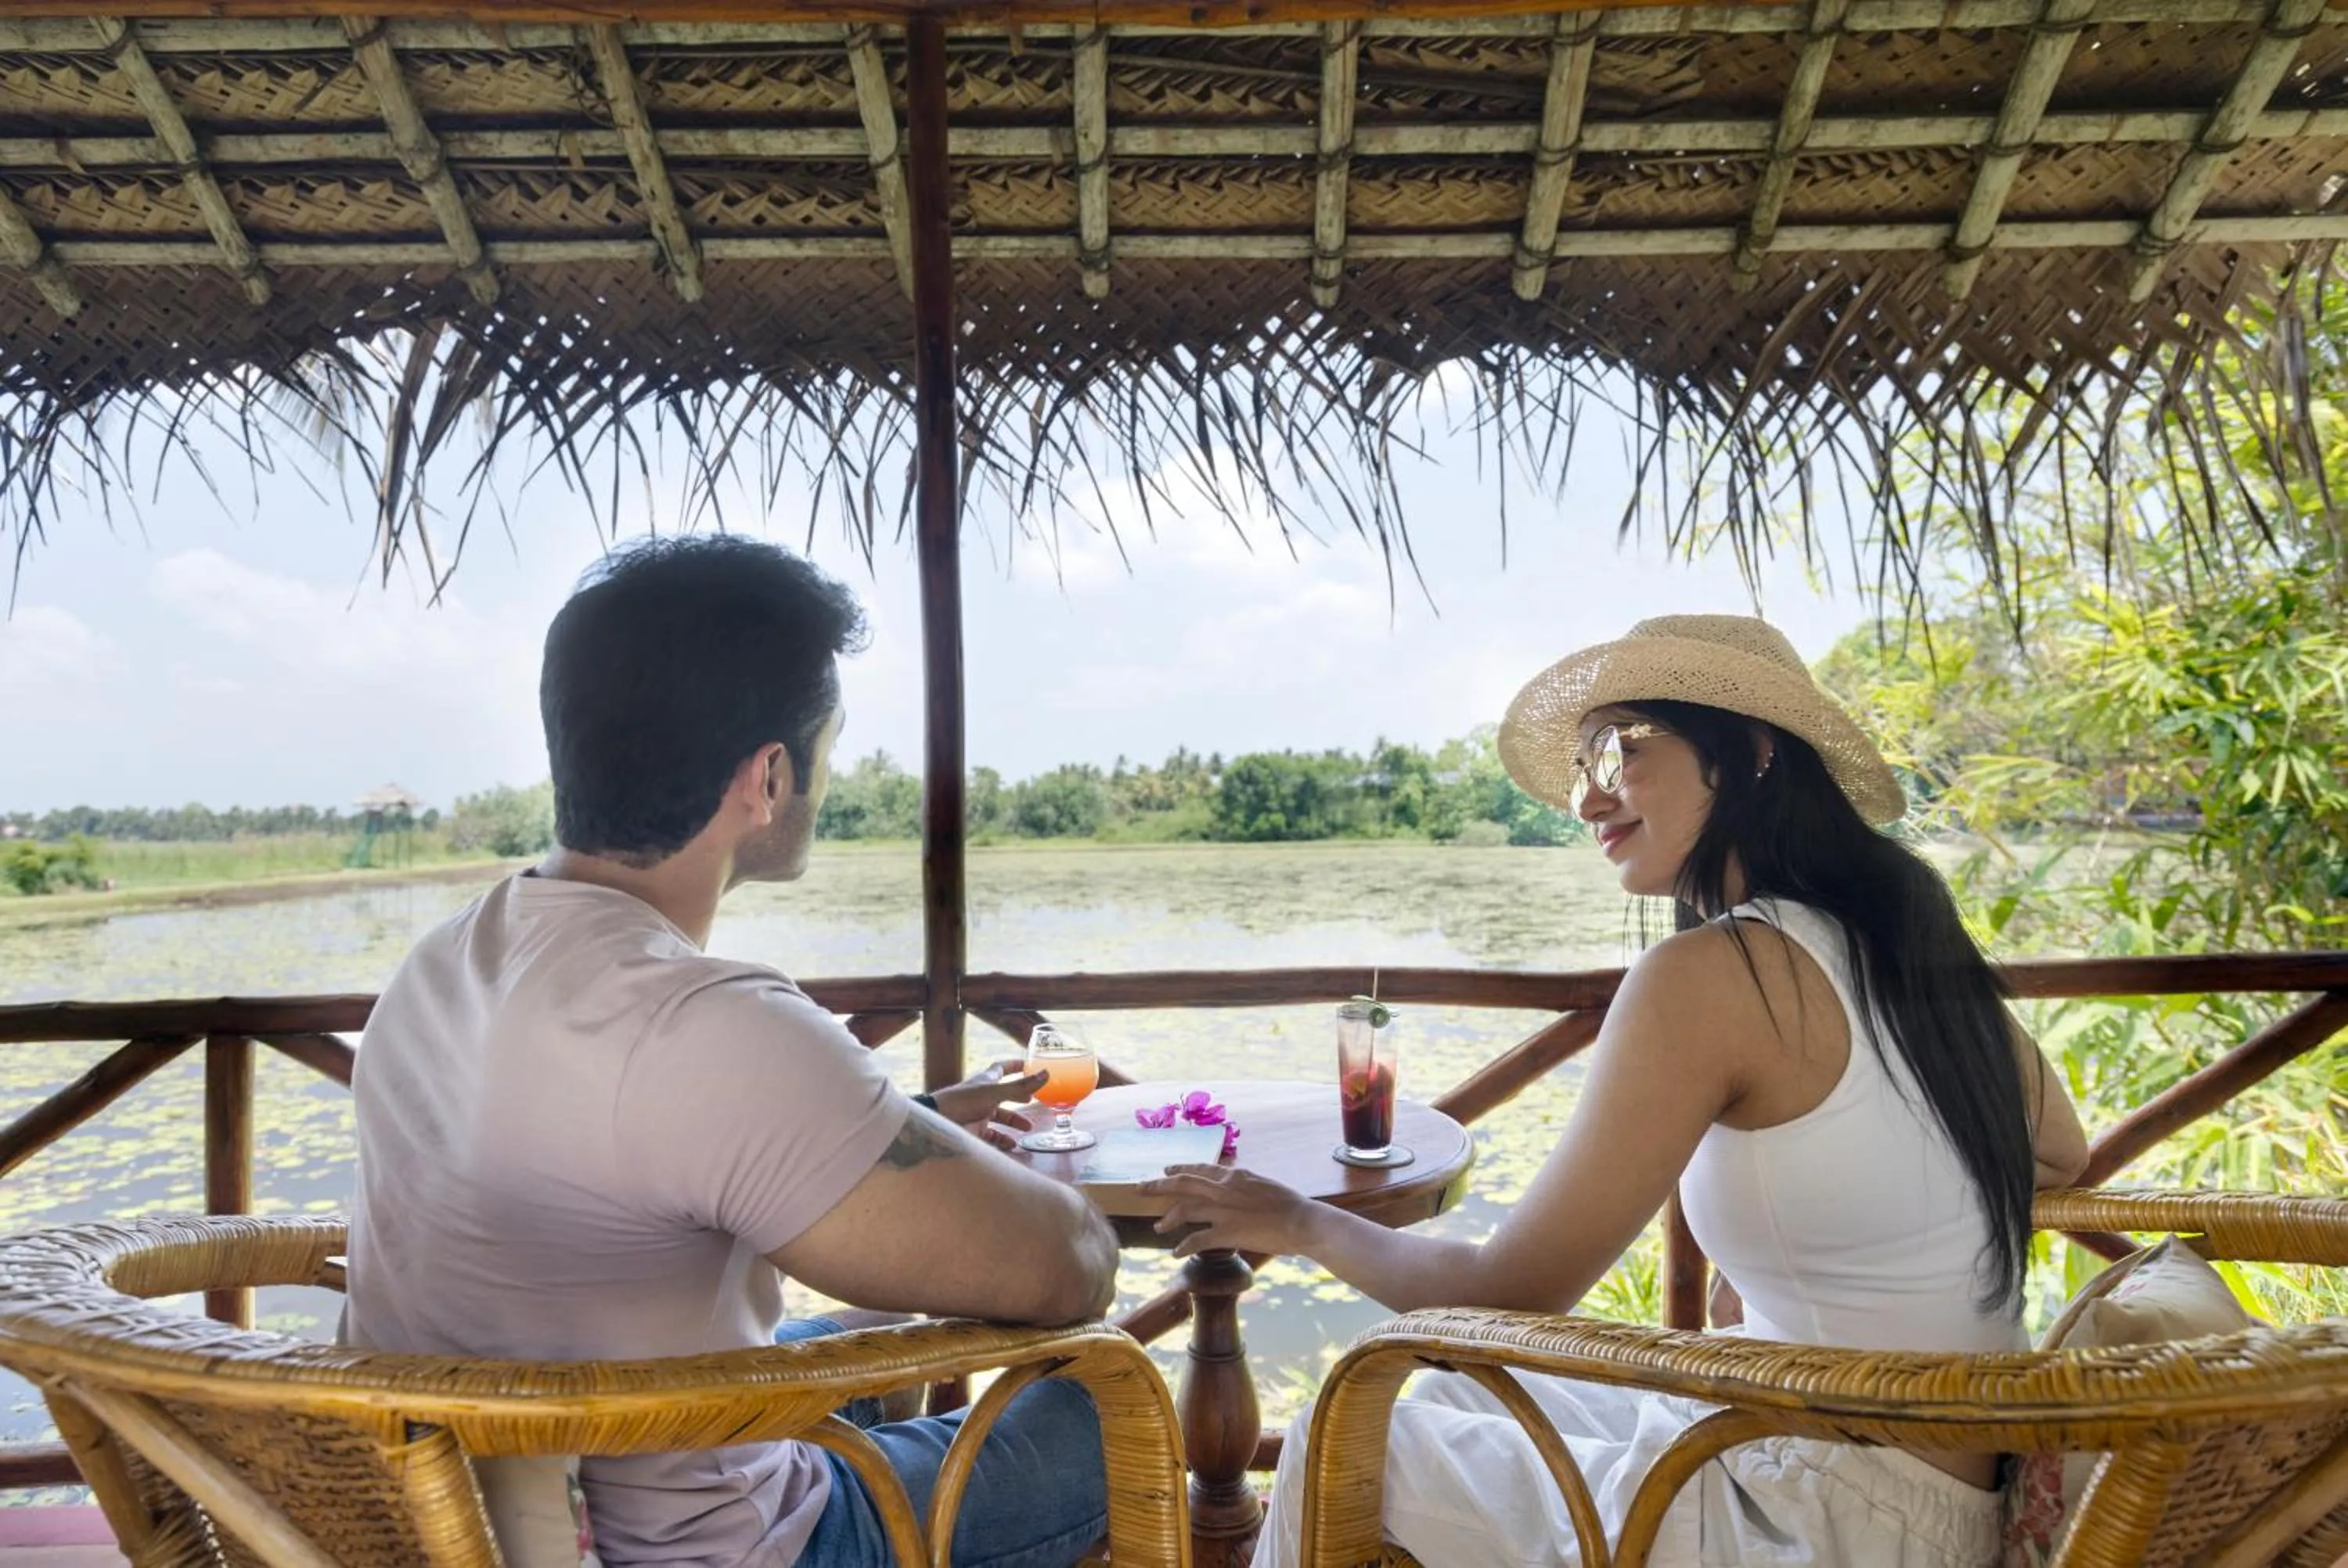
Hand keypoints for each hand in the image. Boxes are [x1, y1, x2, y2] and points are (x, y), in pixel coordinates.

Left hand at [927, 1059, 1048, 1151]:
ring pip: (1000, 1118)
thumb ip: (1021, 1087)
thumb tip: (1047, 1074)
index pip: (1002, 1069)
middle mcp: (982, 1096)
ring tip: (1028, 1129)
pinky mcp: (974, 1132)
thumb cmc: (963, 1102)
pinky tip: (1012, 1144)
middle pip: (1005, 1096)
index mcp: (986, 1081)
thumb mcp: (995, 1093)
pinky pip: (992, 1136)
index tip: (1028, 1064)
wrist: (936, 1123)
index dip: (1014, 1066)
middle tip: (1035, 1102)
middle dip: (1020, 1099)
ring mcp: (978, 1114)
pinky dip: (1003, 1140)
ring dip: (1014, 1122)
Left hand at [1139, 1164, 1318, 1258]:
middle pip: (1183, 1184)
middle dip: (1159, 1185)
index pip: (1200, 1169)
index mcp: (1234, 1175)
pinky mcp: (1227, 1232)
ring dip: (1168, 1218)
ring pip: (1185, 1210)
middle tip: (1140, 1188)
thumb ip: (1243, 1182)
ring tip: (1157, 1227)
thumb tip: (1232, 1176)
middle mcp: (1224, 1189)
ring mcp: (1224, 1211)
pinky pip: (1197, 1239)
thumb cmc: (1290, 1205)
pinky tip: (1176, 1253)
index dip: (1180, 1168)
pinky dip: (1184, 1246)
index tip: (1166, 1169)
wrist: (1302, 1221)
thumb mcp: (1263, 1183)